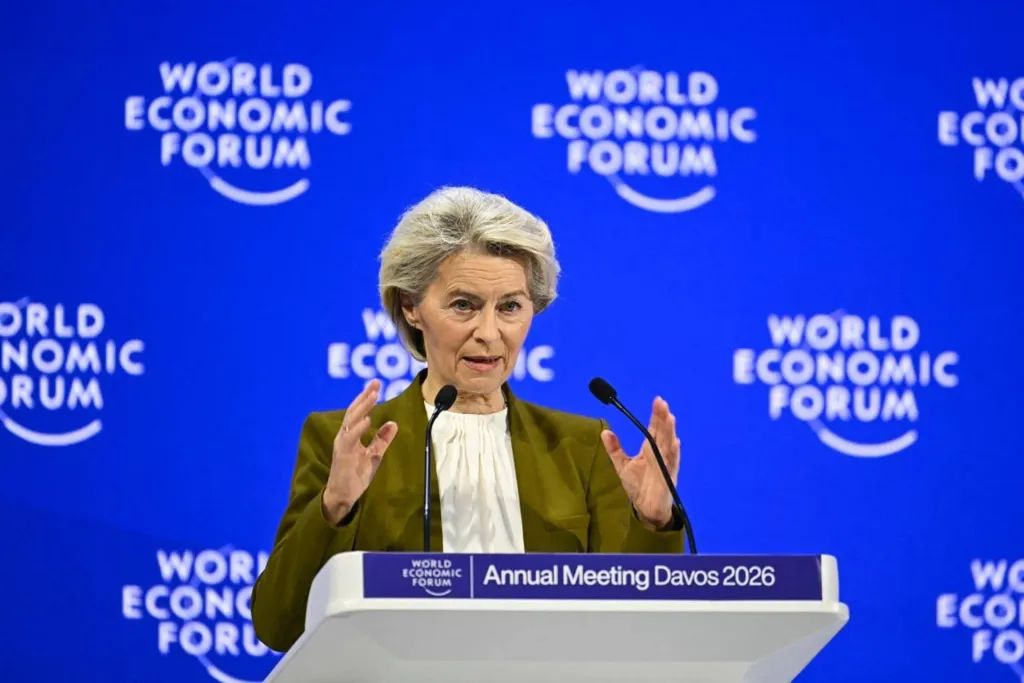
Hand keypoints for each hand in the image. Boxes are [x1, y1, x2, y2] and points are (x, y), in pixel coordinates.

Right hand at [322, 379, 398, 523]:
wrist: (343, 495)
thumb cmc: (356, 475)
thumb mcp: (374, 455)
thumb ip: (382, 439)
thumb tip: (394, 423)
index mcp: (351, 435)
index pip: (359, 412)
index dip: (366, 397)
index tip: (377, 384)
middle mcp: (345, 436)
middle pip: (353, 411)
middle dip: (364, 397)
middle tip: (376, 383)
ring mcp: (343, 445)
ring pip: (350, 421)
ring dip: (362, 407)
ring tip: (373, 396)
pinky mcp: (343, 455)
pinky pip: (350, 439)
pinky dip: (358, 428)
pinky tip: (367, 419)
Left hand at [600, 396, 679, 528]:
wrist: (645, 509)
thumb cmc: (638, 486)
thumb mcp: (622, 465)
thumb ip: (615, 449)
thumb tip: (604, 432)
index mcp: (650, 448)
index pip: (654, 428)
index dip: (656, 415)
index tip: (658, 400)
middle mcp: (660, 453)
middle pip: (663, 432)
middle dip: (662, 417)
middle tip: (661, 402)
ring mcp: (665, 463)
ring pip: (668, 443)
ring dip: (669, 431)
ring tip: (669, 417)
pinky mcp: (668, 476)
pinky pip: (672, 462)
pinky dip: (674, 452)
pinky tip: (675, 442)